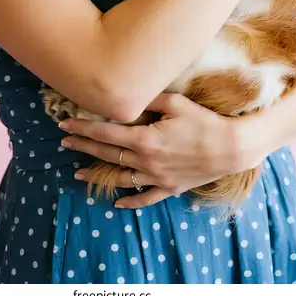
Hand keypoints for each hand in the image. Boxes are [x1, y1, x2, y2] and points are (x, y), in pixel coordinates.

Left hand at [59, 93, 264, 208]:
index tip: (65, 124)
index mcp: (145, 139)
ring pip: (121, 177)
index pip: (105, 134)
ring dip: (98, 175)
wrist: (232, 147)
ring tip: (78, 172)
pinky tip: (116, 202)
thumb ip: (149, 99)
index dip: (83, 129)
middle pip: (107, 154)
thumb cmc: (204, 121)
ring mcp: (157, 177)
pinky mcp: (170, 188)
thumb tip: (128, 94)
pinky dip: (129, 201)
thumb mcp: (175, 102)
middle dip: (83, 147)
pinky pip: (145, 198)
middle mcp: (147, 161)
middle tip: (63, 142)